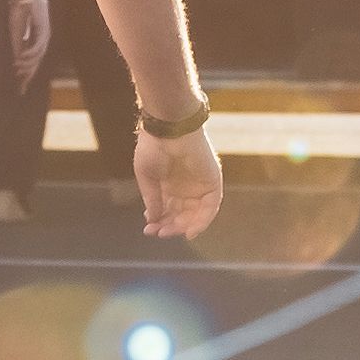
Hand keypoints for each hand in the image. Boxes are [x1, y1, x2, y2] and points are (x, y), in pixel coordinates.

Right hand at [9, 0, 52, 86]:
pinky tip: (22, 58)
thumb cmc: (20, 8)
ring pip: (37, 56)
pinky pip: (37, 45)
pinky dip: (30, 53)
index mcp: (33, 41)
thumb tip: (18, 59)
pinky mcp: (43, 29)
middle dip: (28, 76)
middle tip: (22, 89)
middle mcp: (40, 41)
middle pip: (35, 63)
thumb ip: (18, 43)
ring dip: (27, 65)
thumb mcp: (16, 30)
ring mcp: (43, 36)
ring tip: (18, 71)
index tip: (20, 88)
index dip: (25, 75)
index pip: (30, 62)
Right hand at [132, 122, 224, 241]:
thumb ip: (152, 198)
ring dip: (183, 226)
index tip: (149, 229)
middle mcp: (186, 186)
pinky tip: (190, 231)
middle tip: (158, 233)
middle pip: (181, 214)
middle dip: (169, 226)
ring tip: (168, 232)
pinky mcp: (212, 181)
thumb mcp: (147, 176)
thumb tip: (152, 219)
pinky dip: (202, 221)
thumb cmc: (153, 145)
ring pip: (195, 214)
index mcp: (170, 184)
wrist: (168, 127)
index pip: (168, 209)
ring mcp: (200, 184)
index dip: (159, 221)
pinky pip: (211, 207)